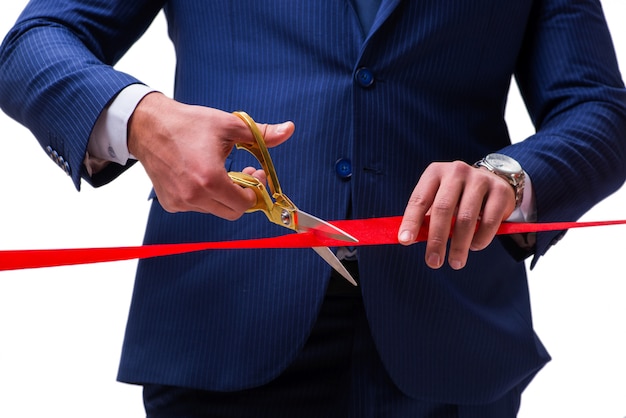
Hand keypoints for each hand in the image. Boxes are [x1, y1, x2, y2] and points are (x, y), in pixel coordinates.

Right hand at [127, 92, 293, 218]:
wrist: (148, 126)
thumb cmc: (188, 124)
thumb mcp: (229, 125)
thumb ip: (262, 134)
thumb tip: (288, 129)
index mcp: (210, 179)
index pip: (244, 204)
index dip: (255, 192)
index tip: (255, 174)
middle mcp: (193, 196)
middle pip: (232, 212)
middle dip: (242, 196)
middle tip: (243, 174)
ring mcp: (180, 202)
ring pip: (215, 209)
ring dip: (223, 195)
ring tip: (218, 171)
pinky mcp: (170, 203)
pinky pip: (197, 207)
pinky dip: (204, 196)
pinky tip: (198, 175)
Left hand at [397, 161, 515, 269]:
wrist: (493, 181)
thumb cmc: (457, 196)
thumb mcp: (438, 199)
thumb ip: (425, 217)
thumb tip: (408, 240)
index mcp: (435, 173)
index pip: (419, 199)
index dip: (411, 221)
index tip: (405, 241)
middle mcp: (456, 172)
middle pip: (443, 209)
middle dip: (436, 239)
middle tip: (433, 262)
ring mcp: (480, 180)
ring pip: (466, 218)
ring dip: (459, 245)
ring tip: (455, 262)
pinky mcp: (500, 191)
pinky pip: (489, 221)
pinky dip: (480, 239)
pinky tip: (474, 246)